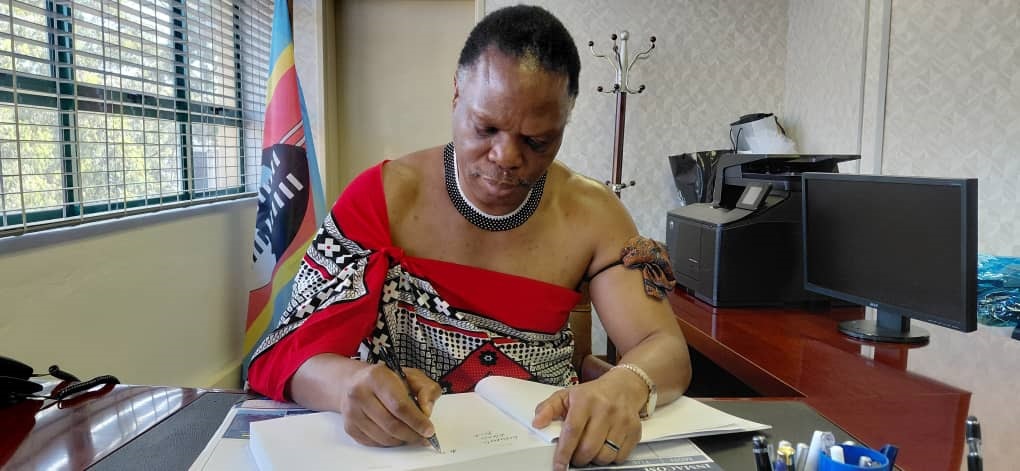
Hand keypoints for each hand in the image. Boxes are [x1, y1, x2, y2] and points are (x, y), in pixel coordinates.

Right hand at [339, 363, 441, 446]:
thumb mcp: (411, 375)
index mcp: (376, 377)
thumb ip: (426, 389)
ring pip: (383, 437)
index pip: (399, 405)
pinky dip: (390, 443)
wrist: (354, 382)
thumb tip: (426, 411)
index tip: (429, 430)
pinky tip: (397, 435)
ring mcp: (352, 412)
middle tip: (424, 437)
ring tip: (412, 435)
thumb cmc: (385, 379)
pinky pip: (374, 443)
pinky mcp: (350, 427)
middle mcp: (360, 394)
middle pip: (391, 425)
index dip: (417, 421)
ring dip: (402, 440)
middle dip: (412, 435)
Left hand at [532, 369, 647, 470]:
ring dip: (594, 459)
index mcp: (586, 400)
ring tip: (590, 449)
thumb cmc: (592, 394)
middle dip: (578, 458)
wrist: (623, 387)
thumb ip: (548, 408)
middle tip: (575, 456)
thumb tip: (537, 422)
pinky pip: (620, 457)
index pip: (572, 431)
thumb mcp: (566, 395)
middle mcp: (605, 410)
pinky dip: (610, 458)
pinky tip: (605, 447)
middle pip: (588, 448)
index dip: (564, 452)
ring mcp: (622, 421)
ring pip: (605, 456)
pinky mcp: (634, 431)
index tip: (559, 465)